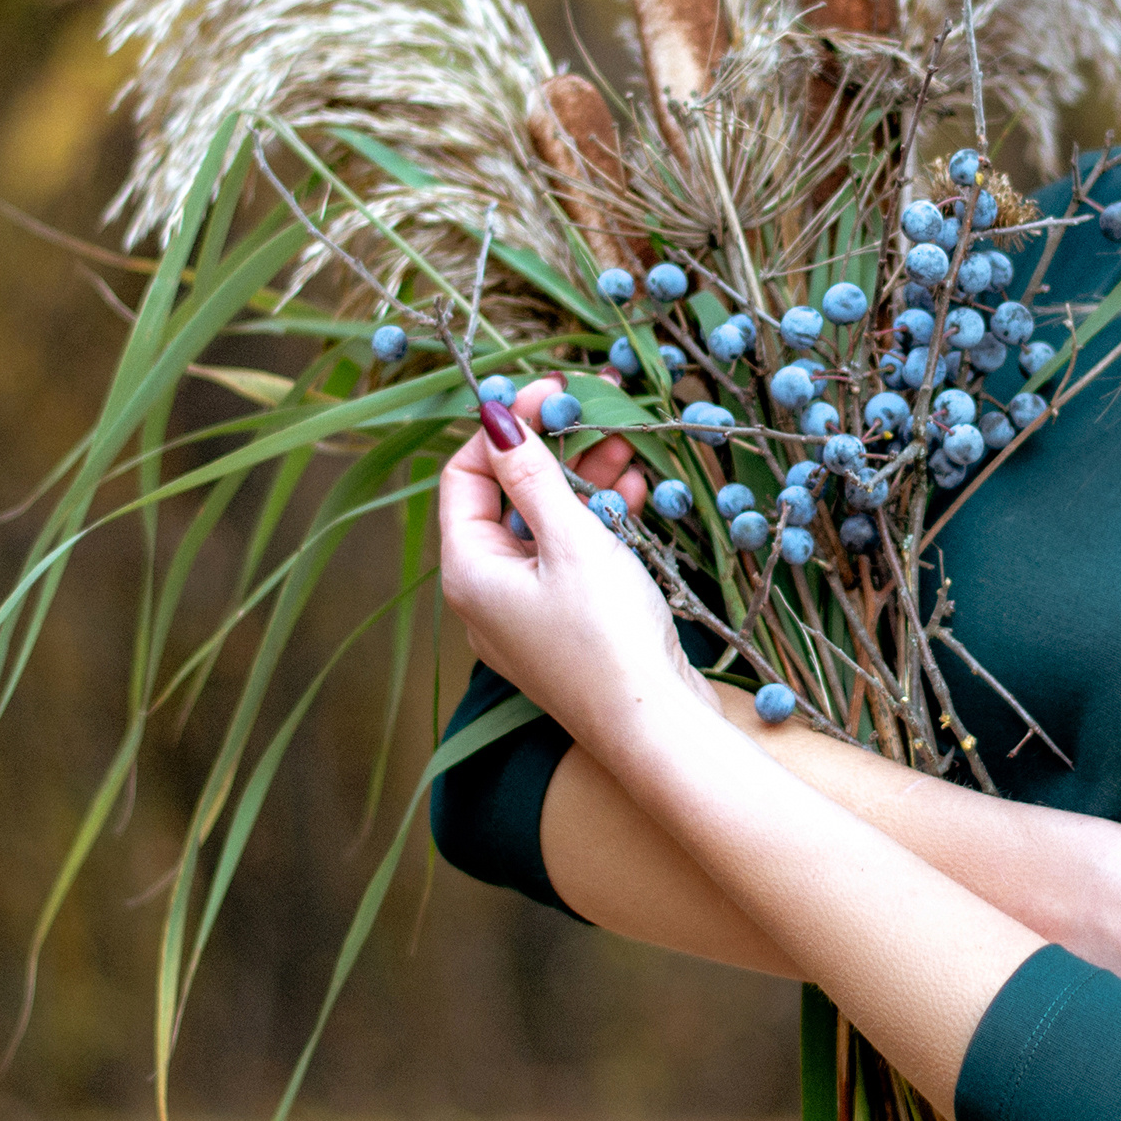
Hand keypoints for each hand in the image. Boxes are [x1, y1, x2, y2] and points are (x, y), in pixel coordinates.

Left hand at [438, 380, 699, 754]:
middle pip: (506, 500)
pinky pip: (569, 559)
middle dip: (552, 452)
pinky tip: (635, 495)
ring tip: (627, 446)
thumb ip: (533, 476)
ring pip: (543, 528)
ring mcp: (525, 614)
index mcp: (469, 572)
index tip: (550, 393)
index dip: (504, 428)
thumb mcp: (571, 541)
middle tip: (595, 410)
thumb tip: (495, 417)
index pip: (465, 476)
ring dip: (581, 484)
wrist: (655, 727)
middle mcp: (486, 594)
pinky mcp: (566, 628)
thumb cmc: (608, 636)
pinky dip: (597, 524)